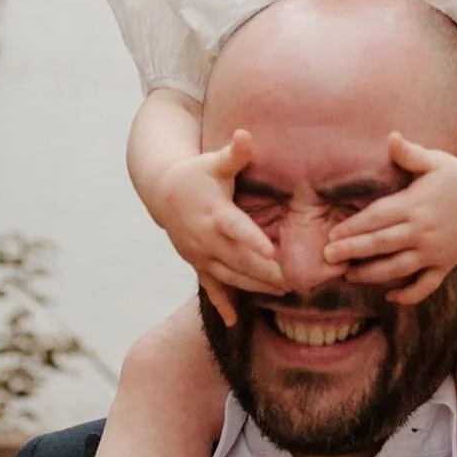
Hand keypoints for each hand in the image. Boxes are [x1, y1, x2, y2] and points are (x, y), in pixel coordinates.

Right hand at [151, 129, 285, 323]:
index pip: (234, 228)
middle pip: (237, 258)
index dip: (252, 241)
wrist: (163, 193)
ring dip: (254, 286)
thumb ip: (234, 153)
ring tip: (283, 293)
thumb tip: (246, 135)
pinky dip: (221, 304)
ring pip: (228, 275)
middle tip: (292, 282)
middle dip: (264, 272)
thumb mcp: (213, 161)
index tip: (271, 253)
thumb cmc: (197, 173)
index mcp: (213, 211)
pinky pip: (210, 287)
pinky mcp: (197, 264)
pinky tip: (235, 322)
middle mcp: (204, 237)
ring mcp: (199, 254)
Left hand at [322, 132, 456, 303]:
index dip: (353, 227)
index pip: (378, 218)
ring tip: (349, 275)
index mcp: (415, 204)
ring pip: (399, 268)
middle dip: (353, 251)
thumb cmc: (454, 175)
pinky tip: (390, 297)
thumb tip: (391, 137)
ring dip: (372, 274)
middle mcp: (423, 231)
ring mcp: (435, 251)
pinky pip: (426, 286)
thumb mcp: (434, 160)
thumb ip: (410, 153)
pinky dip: (409, 295)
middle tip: (328, 257)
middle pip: (382, 244)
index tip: (332, 235)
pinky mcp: (446, 265)